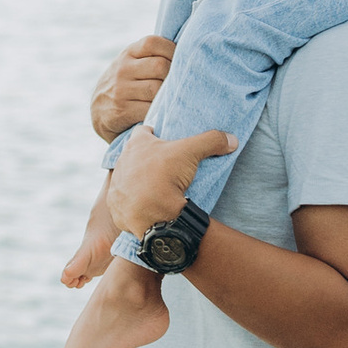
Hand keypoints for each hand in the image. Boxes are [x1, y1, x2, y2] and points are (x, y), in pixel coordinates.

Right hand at [91, 34, 175, 143]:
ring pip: (156, 89)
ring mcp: (121, 90)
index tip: (178, 61)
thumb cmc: (127, 83)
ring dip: (167, 95)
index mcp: (128, 53)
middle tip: (177, 84)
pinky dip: (159, 111)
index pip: (152, 43)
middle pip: (159, 66)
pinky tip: (162, 111)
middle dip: (172, 76)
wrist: (100, 110)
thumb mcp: (132, 63)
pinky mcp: (122, 110)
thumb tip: (187, 48)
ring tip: (171, 98)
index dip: (171, 50)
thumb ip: (151, 55)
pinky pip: (150, 109)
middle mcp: (122, 69)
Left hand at [108, 124, 234, 234]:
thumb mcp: (191, 153)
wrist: (152, 216)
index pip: (143, 131)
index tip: (164, 138)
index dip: (153, 133)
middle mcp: (122, 162)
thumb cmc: (165, 177)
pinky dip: (133, 203)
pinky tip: (146, 206)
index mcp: (136, 144)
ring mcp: (117, 185)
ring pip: (126, 178)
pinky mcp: (115, 206)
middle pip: (134, 155)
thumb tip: (232, 139)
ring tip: (155, 188)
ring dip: (137, 181)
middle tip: (163, 165)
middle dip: (145, 158)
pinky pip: (123, 201)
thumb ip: (212, 141)